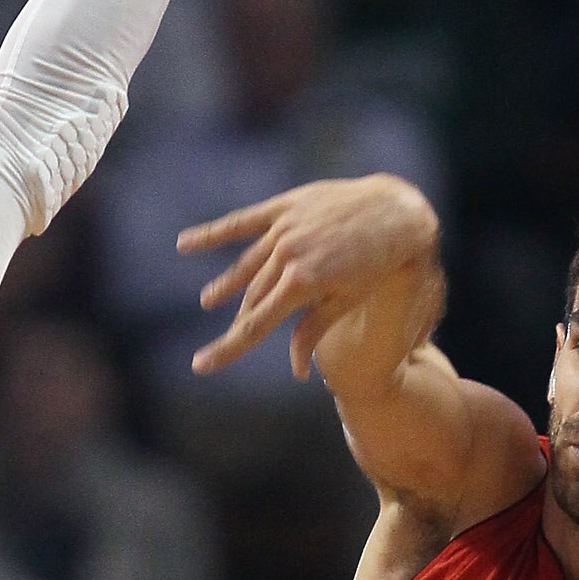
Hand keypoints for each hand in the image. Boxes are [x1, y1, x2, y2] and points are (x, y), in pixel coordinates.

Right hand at [180, 174, 438, 377]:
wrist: (394, 212)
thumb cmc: (377, 265)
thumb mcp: (346, 302)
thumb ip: (313, 331)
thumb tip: (297, 371)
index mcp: (302, 285)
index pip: (255, 325)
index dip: (227, 348)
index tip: (200, 365)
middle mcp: (287, 256)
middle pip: (252, 297)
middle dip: (241, 320)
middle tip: (228, 340)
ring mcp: (283, 229)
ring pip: (247, 266)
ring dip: (228, 286)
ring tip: (209, 302)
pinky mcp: (284, 207)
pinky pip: (242, 222)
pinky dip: (213, 234)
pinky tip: (184, 244)